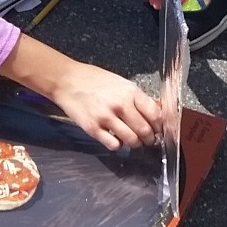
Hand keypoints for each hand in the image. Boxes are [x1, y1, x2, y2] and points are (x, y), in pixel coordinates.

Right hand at [48, 62, 162, 151]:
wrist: (67, 81)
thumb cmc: (94, 80)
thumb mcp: (121, 83)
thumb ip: (138, 98)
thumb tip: (157, 111)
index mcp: (130, 92)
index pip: (155, 115)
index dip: (159, 126)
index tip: (158, 130)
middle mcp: (120, 105)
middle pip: (145, 131)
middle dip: (149, 139)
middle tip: (148, 140)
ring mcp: (106, 118)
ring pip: (131, 140)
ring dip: (135, 144)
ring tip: (133, 141)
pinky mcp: (93, 128)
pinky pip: (113, 145)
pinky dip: (118, 145)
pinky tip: (116, 140)